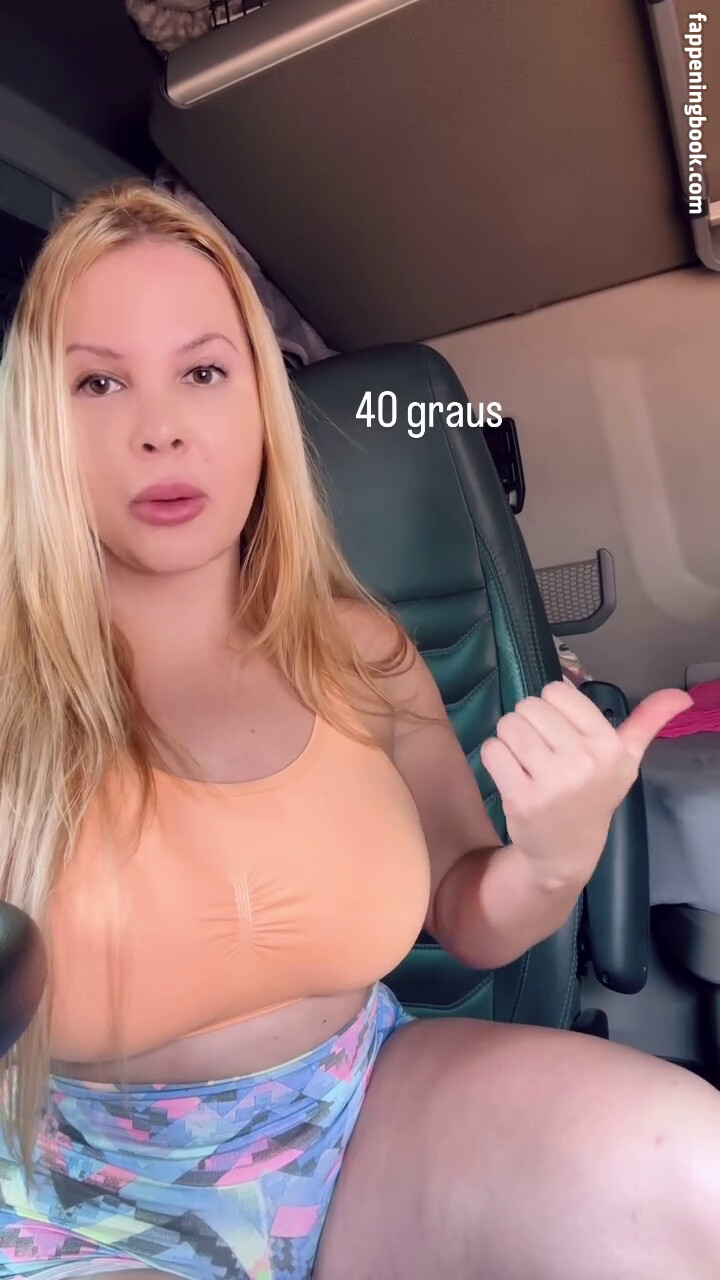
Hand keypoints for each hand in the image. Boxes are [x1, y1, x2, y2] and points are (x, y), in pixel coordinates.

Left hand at [479, 681, 691, 890]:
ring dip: (510, 738)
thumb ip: (648, 722)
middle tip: (542, 750)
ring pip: (508, 725)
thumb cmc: (595, 796)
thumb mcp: (627, 760)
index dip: (552, 707)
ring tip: (526, 760)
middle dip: (529, 722)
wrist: (567, 851)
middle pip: (529, 705)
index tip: (561, 732)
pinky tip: (513, 775)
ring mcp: (552, 781)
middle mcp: (584, 762)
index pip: (557, 691)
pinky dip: (496, 757)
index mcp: (609, 746)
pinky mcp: (521, 798)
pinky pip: (492, 750)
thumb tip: (681, 695)